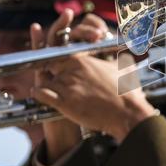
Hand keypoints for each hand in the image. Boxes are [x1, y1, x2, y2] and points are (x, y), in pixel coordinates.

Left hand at [32, 10, 155, 146]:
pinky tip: (41, 96)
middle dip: (51, 73)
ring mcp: (66, 86)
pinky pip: (40, 94)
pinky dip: (38, 94)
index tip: (59, 67)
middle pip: (48, 66)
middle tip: (54, 79)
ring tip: (49, 90)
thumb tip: (123, 53)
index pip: (59, 54)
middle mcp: (71, 70)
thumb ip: (115, 58)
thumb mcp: (121, 68)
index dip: (58, 61)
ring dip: (46, 86)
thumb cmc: (126, 91)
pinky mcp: (63, 102)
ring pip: (44, 80)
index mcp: (82, 60)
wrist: (126, 112)